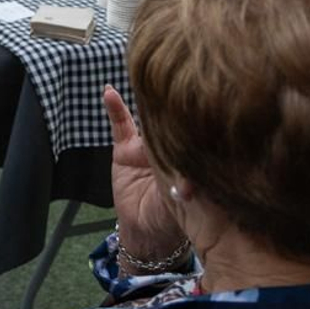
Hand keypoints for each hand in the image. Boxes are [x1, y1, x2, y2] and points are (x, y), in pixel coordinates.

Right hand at [103, 86, 185, 267]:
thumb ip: (186, 189)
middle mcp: (169, 147)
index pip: (192, 130)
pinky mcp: (125, 149)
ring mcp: (147, 146)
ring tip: (147, 76)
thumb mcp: (182, 203)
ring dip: (147, 99)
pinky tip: (108, 92)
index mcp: (187, 157)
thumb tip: (191, 185)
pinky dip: (114, 108)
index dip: (195, 116)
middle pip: (170, 119)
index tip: (201, 97)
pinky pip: (120, 125)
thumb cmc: (172, 219)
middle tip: (177, 78)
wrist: (145, 232)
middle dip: (174, 100)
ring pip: (148, 119)